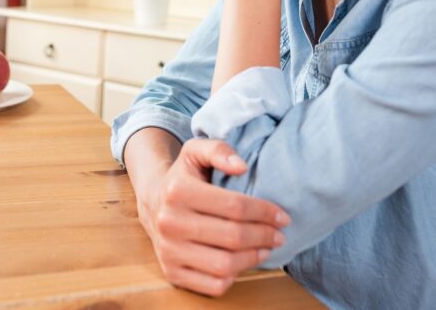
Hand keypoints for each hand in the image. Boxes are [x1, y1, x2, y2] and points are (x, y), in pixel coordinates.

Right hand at [140, 138, 289, 296]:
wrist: (153, 203)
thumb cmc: (183, 177)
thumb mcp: (196, 151)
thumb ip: (219, 150)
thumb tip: (242, 167)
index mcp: (177, 190)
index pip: (234, 206)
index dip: (264, 212)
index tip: (282, 215)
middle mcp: (169, 222)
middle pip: (232, 237)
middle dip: (264, 236)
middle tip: (279, 234)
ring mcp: (168, 251)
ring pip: (225, 264)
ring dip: (254, 258)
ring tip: (266, 247)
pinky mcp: (171, 273)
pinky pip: (214, 285)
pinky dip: (236, 276)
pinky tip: (244, 261)